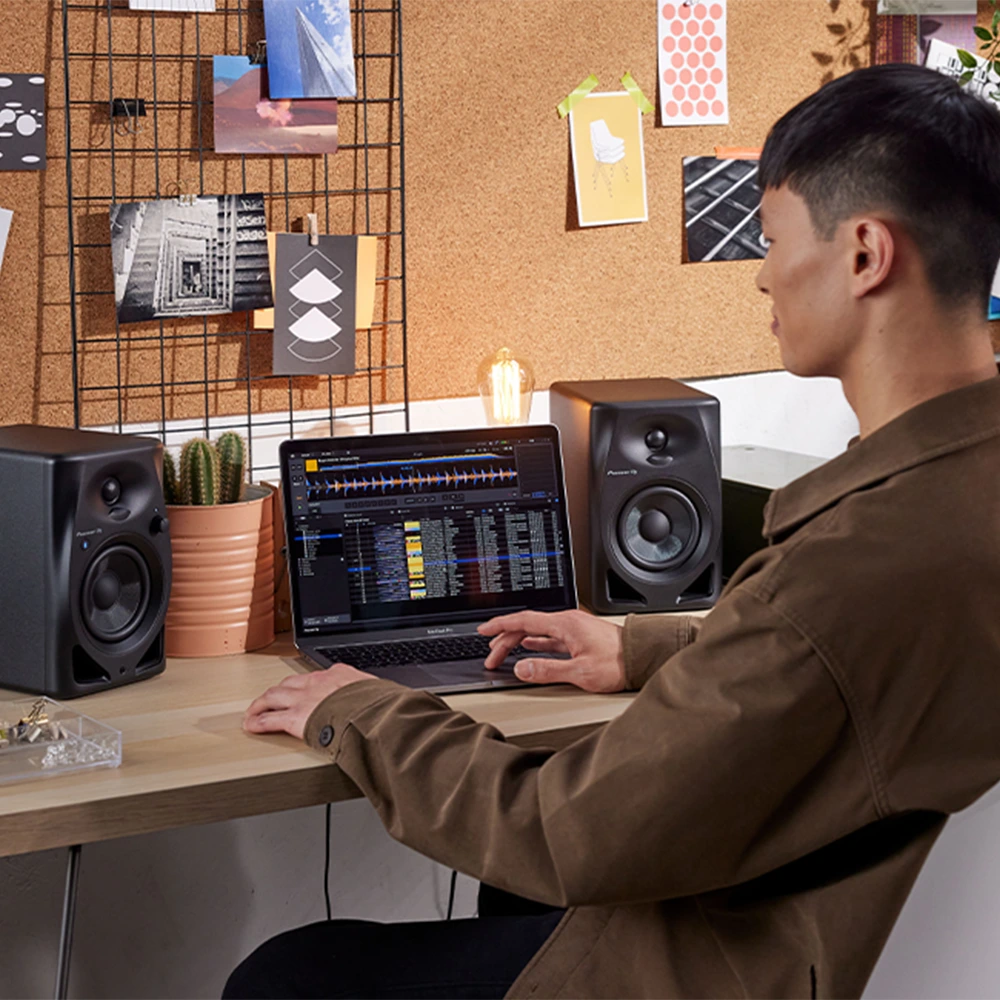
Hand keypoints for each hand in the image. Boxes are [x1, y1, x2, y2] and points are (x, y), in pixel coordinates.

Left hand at [244, 662, 374, 739]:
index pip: (318, 677)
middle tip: (271, 699)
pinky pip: (270, 719)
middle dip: (279, 692)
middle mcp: (318, 683)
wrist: (372, 712)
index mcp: (340, 675)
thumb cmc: (381, 705)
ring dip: (262, 704)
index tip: (304, 689)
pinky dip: (258, 722)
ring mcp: (305, 699)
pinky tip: (251, 725)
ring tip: (254, 711)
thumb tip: (386, 701)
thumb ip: (375, 696)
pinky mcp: (295, 718)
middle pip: (290, 684)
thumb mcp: (381, 693)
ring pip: (274, 696)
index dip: (307, 685)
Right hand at [478, 609, 624, 692]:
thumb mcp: (580, 671)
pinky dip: (533, 642)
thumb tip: (521, 668)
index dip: (500, 625)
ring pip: (536, 632)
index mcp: (564, 624)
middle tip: (491, 655)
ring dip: (517, 641)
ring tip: (503, 653)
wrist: (644, 657)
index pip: (523, 620)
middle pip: (526, 626)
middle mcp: (567, 622)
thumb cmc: (619, 662)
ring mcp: (573, 629)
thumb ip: (547, 669)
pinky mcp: (579, 638)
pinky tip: (529, 647)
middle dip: (504, 639)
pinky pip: (548, 637)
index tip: (484, 630)